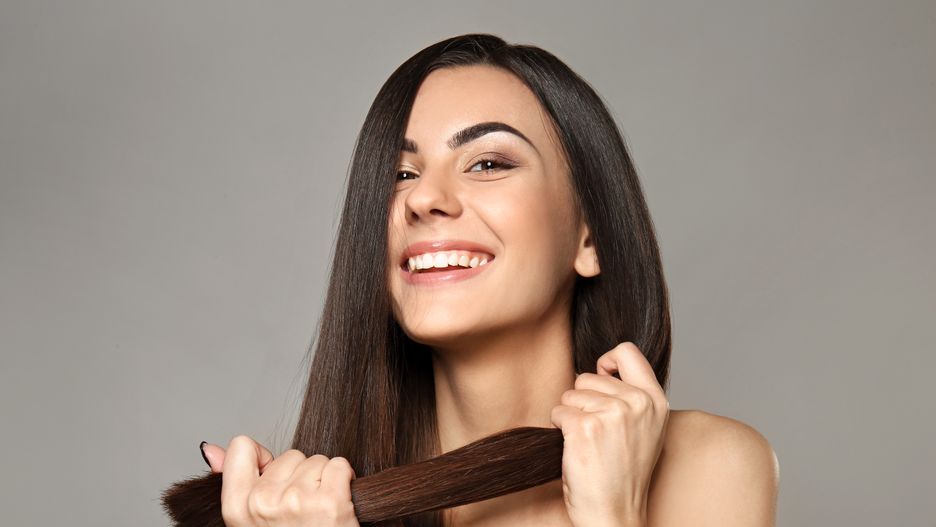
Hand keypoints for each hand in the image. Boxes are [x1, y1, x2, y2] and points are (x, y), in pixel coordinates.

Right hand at [201, 435, 359, 526]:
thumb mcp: (250, 520)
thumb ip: (232, 481)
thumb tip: (211, 449)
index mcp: (236, 507)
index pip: (241, 447)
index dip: (264, 459)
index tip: (274, 480)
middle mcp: (262, 503)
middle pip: (290, 455)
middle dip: (300, 476)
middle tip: (301, 510)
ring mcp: (296, 501)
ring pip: (317, 460)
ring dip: (322, 480)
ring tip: (318, 510)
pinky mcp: (330, 501)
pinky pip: (339, 466)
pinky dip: (344, 480)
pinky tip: (337, 504)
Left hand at [550, 342, 669, 526]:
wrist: (614, 514)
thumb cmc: (623, 474)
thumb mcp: (644, 428)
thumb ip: (631, 396)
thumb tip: (603, 368)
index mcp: (656, 401)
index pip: (627, 351)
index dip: (606, 362)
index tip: (602, 379)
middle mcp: (638, 403)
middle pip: (587, 375)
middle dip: (582, 399)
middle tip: (596, 431)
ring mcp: (612, 413)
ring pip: (570, 394)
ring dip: (570, 416)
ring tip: (589, 443)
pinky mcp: (585, 427)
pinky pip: (558, 411)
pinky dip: (559, 429)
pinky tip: (576, 449)